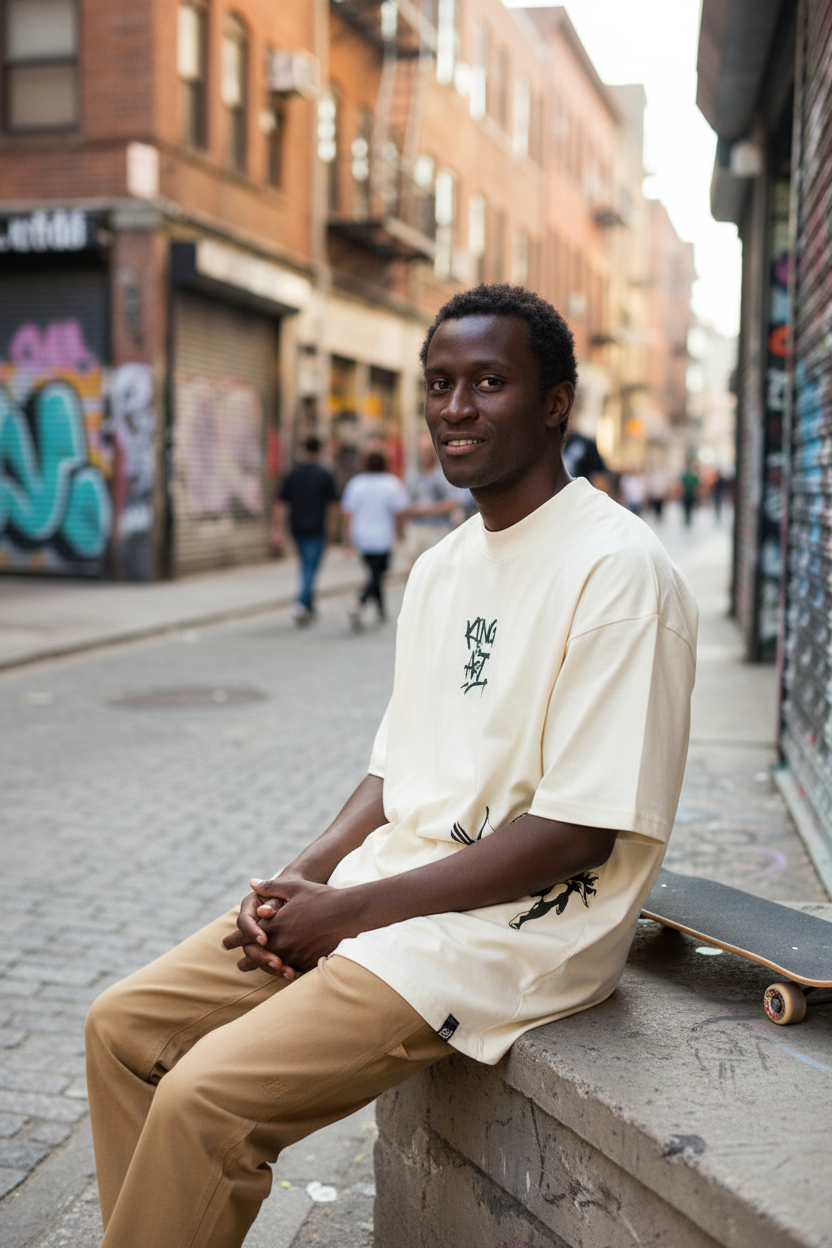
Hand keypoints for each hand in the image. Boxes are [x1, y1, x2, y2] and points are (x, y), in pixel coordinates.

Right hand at [222, 879, 298, 979]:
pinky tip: (294, 973)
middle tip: (276, 963)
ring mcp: (259, 939)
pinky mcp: (271, 949)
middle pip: (247, 946)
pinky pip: (269, 963)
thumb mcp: (287, 887)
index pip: (244, 922)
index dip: (251, 932)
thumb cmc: (294, 888)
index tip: (264, 940)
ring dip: (269, 967)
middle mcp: (252, 925)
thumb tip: (263, 911)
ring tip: (288, 972)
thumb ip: (274, 900)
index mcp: (250, 907)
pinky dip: (280, 969)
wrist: (305, 895)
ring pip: (256, 958)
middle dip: (260, 956)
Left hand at [230, 877, 363, 975]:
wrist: (350, 913)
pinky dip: (285, 971)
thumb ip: (271, 887)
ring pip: (273, 966)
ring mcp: (295, 955)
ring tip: (258, 973)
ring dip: (263, 969)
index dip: (237, 939)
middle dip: (247, 960)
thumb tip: (252, 884)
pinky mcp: (308, 963)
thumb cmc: (322, 897)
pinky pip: (292, 971)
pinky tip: (283, 973)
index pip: (249, 935)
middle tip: (240, 965)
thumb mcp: (295, 887)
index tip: (226, 943)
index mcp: (275, 924)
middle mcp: (282, 943)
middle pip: (257, 955)